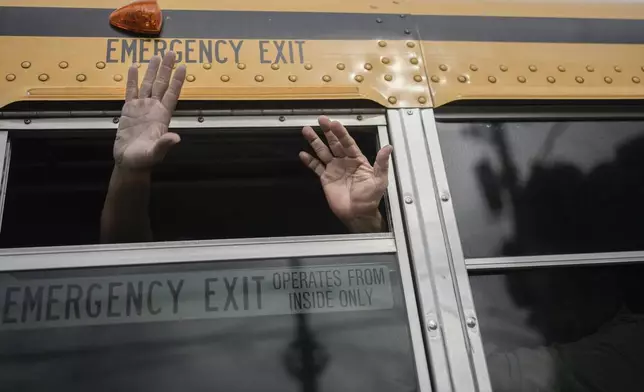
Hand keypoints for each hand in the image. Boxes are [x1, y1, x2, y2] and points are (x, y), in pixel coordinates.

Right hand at [114, 52, 185, 169]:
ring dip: (152, 71)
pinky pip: (131, 91)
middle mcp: (154, 109)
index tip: (183, 66)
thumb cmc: (144, 160)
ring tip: (156, 56)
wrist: (128, 163)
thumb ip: (164, 144)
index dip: (177, 81)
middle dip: (166, 69)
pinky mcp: (128, 110)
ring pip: (148, 85)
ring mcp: (141, 108)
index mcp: (163, 117)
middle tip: (171, 52)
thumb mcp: (155, 153)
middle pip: (161, 84)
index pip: (172, 94)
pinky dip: (131, 79)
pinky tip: (133, 67)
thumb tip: (176, 138)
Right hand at [300, 116, 392, 232]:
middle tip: (321, 120)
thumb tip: (388, 147)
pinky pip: (316, 167)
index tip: (334, 123)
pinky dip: (310, 161)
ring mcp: (334, 169)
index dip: (341, 133)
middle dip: (327, 131)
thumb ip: (382, 163)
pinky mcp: (325, 179)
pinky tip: (303, 154)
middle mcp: (344, 161)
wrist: (358, 214)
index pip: (348, 143)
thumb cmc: (370, 198)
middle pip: (334, 143)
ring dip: (315, 142)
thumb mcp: (379, 180)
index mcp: (357, 159)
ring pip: (323, 152)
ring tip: (306, 131)